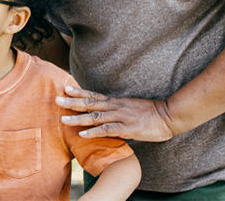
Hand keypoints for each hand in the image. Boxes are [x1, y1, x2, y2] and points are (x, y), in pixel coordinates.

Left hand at [56, 85, 175, 141]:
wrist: (168, 115)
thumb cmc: (150, 113)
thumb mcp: (130, 108)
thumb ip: (117, 110)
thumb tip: (105, 113)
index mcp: (115, 101)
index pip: (93, 95)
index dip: (79, 92)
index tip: (65, 88)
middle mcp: (115, 106)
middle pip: (90, 103)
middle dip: (72, 102)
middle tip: (56, 100)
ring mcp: (120, 116)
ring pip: (95, 116)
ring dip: (78, 117)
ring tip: (63, 119)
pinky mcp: (127, 128)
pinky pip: (107, 129)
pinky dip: (94, 132)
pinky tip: (82, 134)